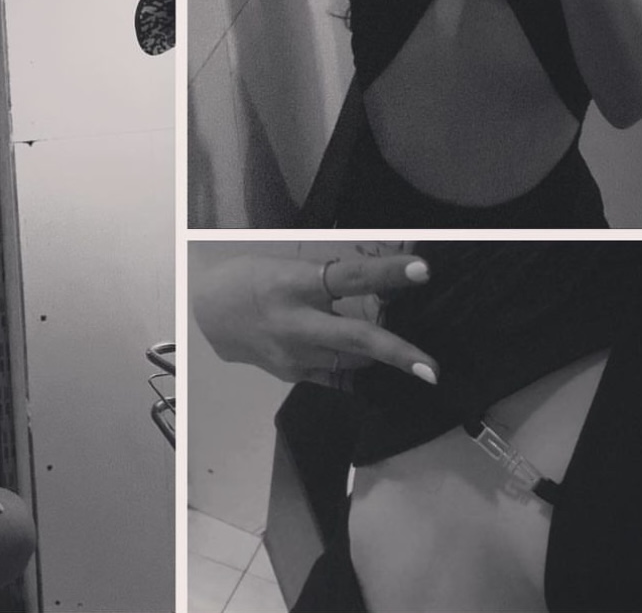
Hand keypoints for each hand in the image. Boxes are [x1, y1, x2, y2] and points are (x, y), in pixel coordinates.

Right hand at [192, 253, 438, 387]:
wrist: (209, 313)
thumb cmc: (251, 278)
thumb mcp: (284, 267)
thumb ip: (324, 279)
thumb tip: (372, 285)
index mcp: (294, 284)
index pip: (348, 277)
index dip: (386, 274)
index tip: (422, 272)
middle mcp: (296, 321)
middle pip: (355, 336)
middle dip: (397, 352)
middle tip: (432, 367)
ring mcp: (294, 354)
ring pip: (351, 359)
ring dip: (379, 355)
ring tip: (405, 355)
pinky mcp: (292, 373)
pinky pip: (335, 375)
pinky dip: (355, 368)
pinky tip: (370, 365)